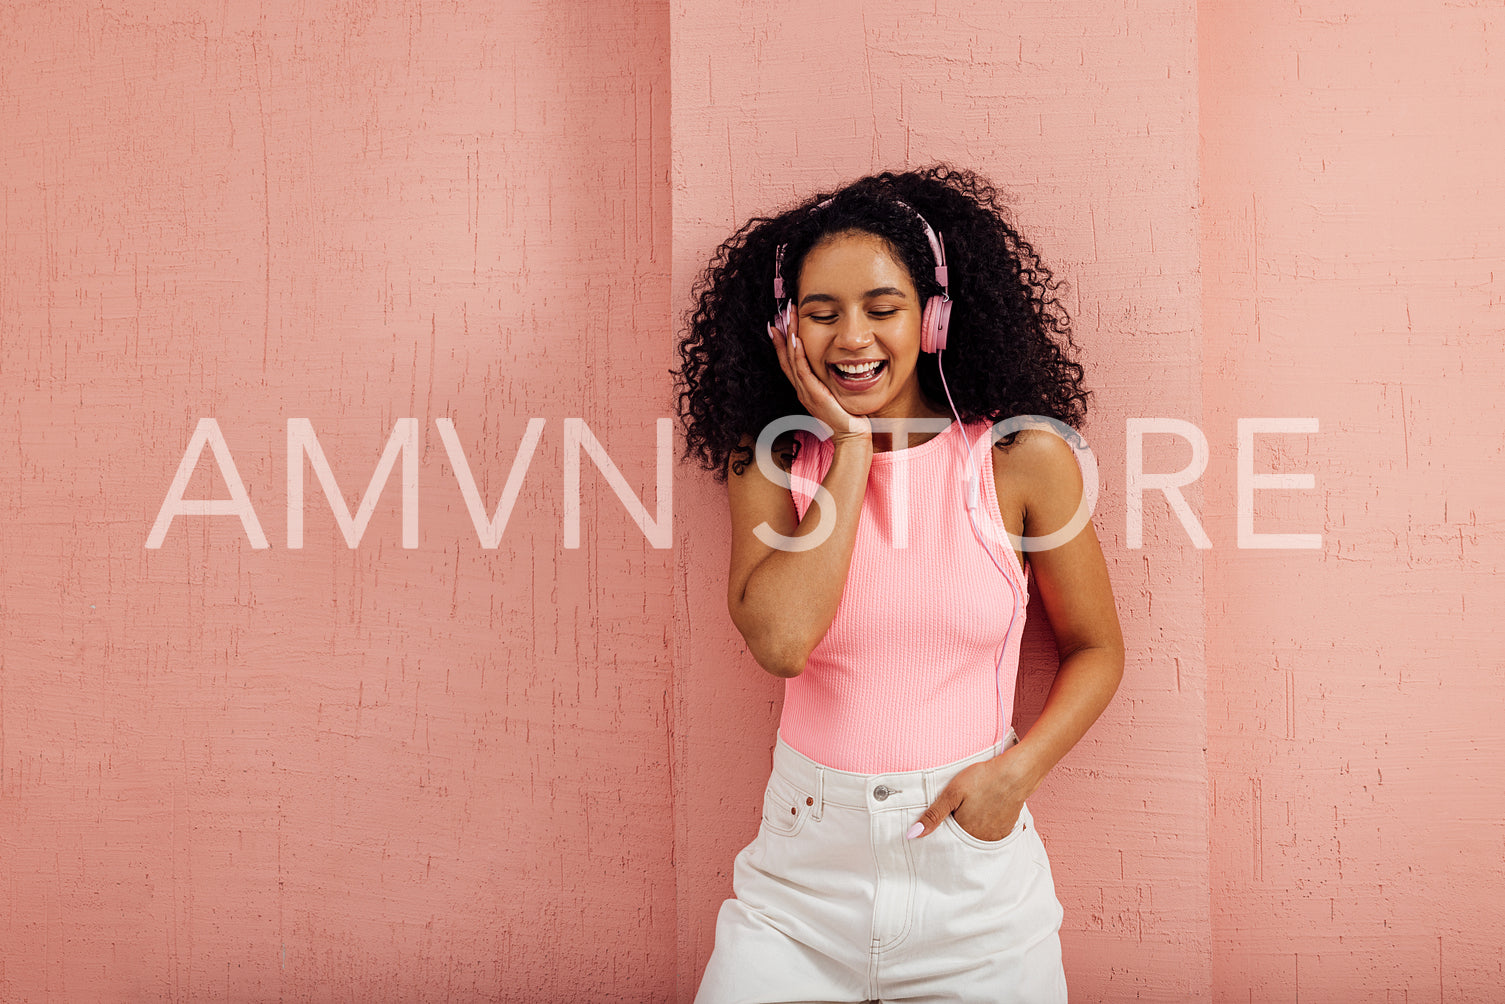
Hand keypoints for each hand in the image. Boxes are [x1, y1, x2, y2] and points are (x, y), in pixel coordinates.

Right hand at [767, 309, 871, 442]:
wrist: (851, 437)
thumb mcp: (838, 394)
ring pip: (791, 361)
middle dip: (783, 334)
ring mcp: (806, 393)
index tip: (780, 324)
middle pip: (786, 358)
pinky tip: (796, 340)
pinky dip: (797, 354)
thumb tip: (840, 366)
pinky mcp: (814, 396)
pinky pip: (802, 371)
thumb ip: (833, 381)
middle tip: (781, 313)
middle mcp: (802, 389)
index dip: (783, 342)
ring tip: (787, 319)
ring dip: (788, 338)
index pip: (790, 361)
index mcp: (806, 388)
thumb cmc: (848, 417)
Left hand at [906, 752, 1035, 841]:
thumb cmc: (982, 779)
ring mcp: (995, 835)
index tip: (943, 816)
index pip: (946, 838)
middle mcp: (980, 838)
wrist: (1016, 773)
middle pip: (962, 837)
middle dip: (957, 827)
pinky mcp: (1006, 828)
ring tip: (974, 807)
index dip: (942, 827)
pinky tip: (986, 810)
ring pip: (976, 835)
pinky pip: (991, 832)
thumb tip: (913, 835)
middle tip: (961, 807)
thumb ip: (933, 815)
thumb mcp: (952, 793)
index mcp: (964, 832)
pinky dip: (986, 824)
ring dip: (972, 826)